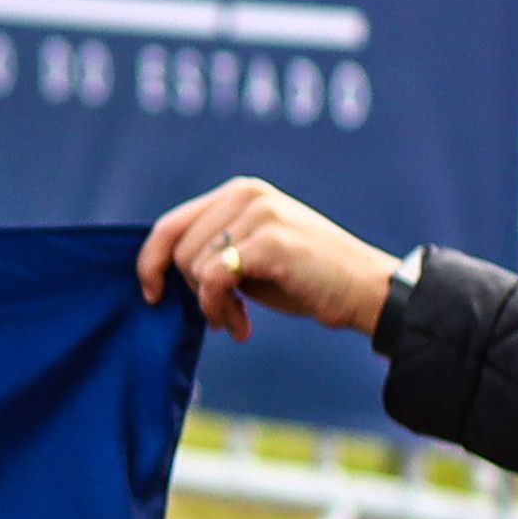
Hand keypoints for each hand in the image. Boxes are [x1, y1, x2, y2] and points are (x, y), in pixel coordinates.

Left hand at [138, 175, 401, 341]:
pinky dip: (216, 307)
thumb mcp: (251, 256)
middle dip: (193, 292)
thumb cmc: (307, 280)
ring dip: (210, 305)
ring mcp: (259, 213)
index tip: (152, 293)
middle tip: (223, 317)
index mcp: (239, 192)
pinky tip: (240, 325)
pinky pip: (213, 277)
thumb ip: (213, 250)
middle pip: (179, 248)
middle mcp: (246, 193)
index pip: (172, 223)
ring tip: (237, 321)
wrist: (366, 291)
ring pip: (193, 264)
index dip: (151, 260)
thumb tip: (159, 269)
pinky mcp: (269, 240)